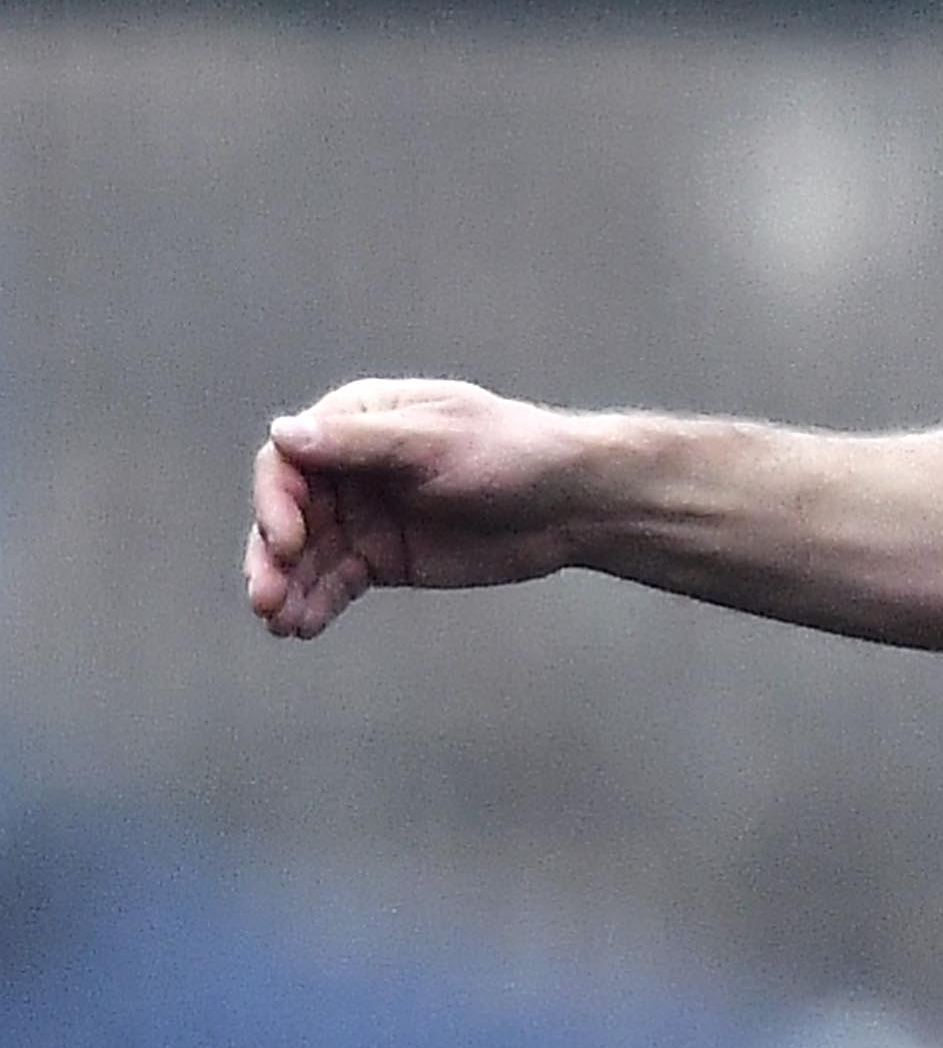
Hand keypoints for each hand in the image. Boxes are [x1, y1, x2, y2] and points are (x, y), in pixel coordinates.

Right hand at [244, 378, 596, 639]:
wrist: (571, 504)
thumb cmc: (513, 453)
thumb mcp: (436, 441)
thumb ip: (360, 441)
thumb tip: (284, 431)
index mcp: (361, 421)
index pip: (290, 459)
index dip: (275, 500)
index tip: (286, 539)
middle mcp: (352, 468)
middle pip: (287, 513)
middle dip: (271, 555)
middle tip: (266, 596)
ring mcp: (364, 515)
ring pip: (304, 554)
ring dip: (286, 586)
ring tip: (282, 621)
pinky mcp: (381, 557)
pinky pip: (334, 581)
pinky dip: (316, 602)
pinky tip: (304, 626)